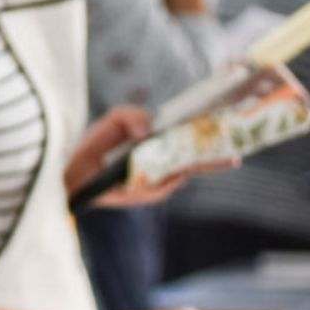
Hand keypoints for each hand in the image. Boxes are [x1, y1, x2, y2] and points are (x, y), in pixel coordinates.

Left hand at [65, 107, 237, 207]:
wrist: (72, 168)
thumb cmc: (96, 142)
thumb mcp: (116, 119)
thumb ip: (133, 115)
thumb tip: (149, 130)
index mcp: (159, 142)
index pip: (190, 137)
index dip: (209, 132)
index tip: (229, 124)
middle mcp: (162, 163)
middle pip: (198, 161)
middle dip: (218, 157)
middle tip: (237, 151)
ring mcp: (157, 180)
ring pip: (183, 175)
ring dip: (199, 166)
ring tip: (216, 157)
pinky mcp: (146, 194)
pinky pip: (161, 188)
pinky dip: (163, 181)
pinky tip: (165, 172)